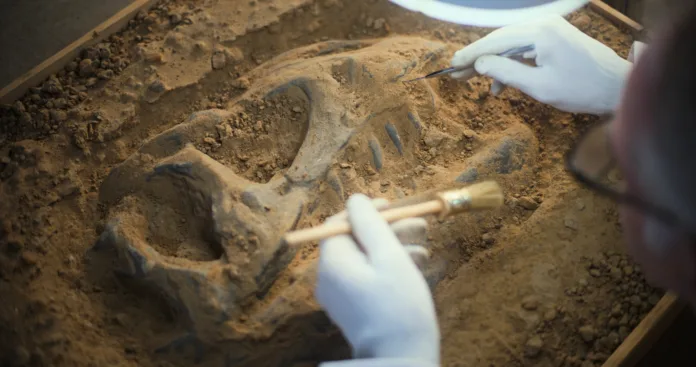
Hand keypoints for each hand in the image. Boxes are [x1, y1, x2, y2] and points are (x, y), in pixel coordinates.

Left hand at [316, 194, 438, 365]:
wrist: (401, 358)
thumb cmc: (398, 304)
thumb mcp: (388, 255)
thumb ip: (370, 222)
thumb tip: (356, 199)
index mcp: (331, 261)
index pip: (339, 222)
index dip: (366, 211)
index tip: (392, 207)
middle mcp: (327, 276)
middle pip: (354, 240)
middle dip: (387, 230)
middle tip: (420, 225)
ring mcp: (338, 294)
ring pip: (364, 258)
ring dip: (393, 248)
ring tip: (424, 251)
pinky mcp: (351, 307)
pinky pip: (365, 277)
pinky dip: (387, 268)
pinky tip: (414, 267)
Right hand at [450, 15, 631, 114]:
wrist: (617, 87)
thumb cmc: (581, 89)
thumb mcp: (539, 87)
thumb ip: (506, 73)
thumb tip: (479, 65)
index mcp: (540, 32)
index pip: (496, 41)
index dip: (471, 54)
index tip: (452, 64)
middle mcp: (544, 24)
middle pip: (501, 39)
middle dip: (478, 57)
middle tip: (456, 73)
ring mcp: (551, 30)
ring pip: (511, 44)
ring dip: (492, 62)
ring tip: (472, 80)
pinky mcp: (555, 38)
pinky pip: (524, 48)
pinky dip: (510, 63)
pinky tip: (499, 84)